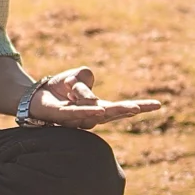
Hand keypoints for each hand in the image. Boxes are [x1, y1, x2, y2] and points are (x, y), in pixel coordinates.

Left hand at [29, 66, 160, 128]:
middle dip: (125, 111)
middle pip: (112, 113)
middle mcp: (91, 117)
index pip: (122, 108)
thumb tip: (86, 92)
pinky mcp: (62, 117)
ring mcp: (77, 119)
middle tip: (138, 108)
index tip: (158, 105)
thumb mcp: (78, 75)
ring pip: (89, 104)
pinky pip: (76, 114)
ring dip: (82, 93)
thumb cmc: (60, 87)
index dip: (140, 107)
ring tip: (71, 87)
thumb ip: (86, 78)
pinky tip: (98, 110)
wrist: (36, 95)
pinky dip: (87, 111)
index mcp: (99, 107)